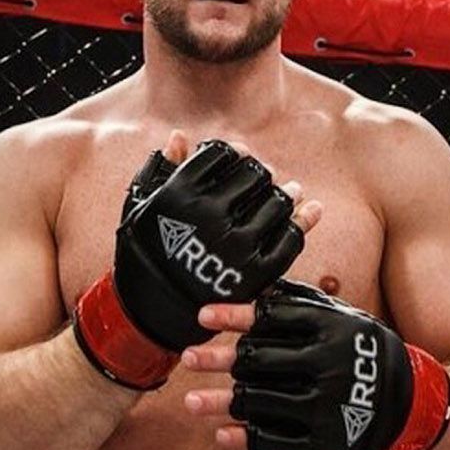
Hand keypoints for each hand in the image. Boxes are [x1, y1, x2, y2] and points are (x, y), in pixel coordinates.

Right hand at [74, 133, 318, 389]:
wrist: (150, 313)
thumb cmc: (144, 253)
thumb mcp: (141, 207)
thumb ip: (161, 170)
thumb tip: (180, 136)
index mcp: (179, 194)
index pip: (221, 154)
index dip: (234, 152)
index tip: (240, 155)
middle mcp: (209, 215)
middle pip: (254, 175)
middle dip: (260, 172)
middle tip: (266, 175)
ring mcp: (234, 244)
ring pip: (277, 203)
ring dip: (287, 194)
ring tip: (291, 191)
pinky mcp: (255, 273)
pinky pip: (290, 239)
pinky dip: (302, 222)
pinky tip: (308, 212)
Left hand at [183, 280, 449, 449]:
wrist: (413, 402)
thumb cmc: (364, 350)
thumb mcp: (344, 317)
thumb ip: (302, 302)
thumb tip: (256, 287)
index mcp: (332, 328)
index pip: (273, 317)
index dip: (234, 316)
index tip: (202, 316)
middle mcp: (329, 365)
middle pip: (258, 360)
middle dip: (217, 359)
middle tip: (188, 358)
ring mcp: (328, 407)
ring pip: (259, 402)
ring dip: (219, 402)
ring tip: (190, 401)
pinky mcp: (328, 444)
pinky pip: (276, 443)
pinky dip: (246, 439)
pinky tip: (223, 434)